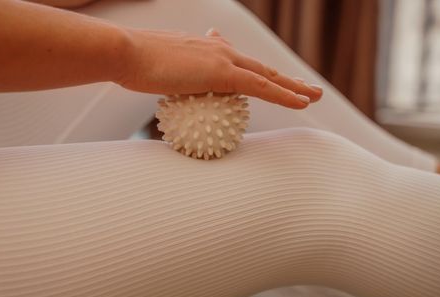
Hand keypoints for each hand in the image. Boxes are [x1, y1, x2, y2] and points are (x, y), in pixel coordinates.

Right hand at [116, 27, 322, 108]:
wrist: (125, 53)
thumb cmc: (132, 65)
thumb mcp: (154, 69)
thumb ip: (169, 77)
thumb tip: (167, 87)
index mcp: (205, 49)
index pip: (237, 59)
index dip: (255, 70)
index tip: (266, 75)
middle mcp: (219, 49)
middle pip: (260, 66)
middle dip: (285, 77)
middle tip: (306, 87)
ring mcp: (223, 58)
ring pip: (268, 75)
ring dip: (294, 86)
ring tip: (314, 96)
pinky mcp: (223, 72)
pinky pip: (262, 87)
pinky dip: (284, 95)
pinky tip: (302, 103)